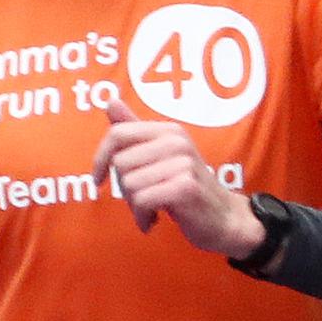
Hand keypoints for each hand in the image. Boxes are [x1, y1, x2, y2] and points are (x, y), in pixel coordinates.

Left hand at [94, 94, 265, 256]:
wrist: (223, 218)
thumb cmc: (183, 187)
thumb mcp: (158, 157)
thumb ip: (133, 131)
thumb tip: (110, 100)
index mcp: (168, 131)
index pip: (117, 134)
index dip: (100, 159)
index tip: (98, 180)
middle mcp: (177, 142)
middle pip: (120, 164)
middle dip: (124, 188)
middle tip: (145, 197)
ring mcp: (184, 163)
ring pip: (128, 185)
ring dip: (134, 205)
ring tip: (154, 207)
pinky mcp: (186, 187)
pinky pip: (141, 201)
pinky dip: (142, 217)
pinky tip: (155, 220)